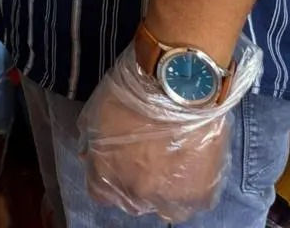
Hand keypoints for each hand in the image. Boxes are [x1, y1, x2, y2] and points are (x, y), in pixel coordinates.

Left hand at [78, 45, 232, 220]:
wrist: (178, 83)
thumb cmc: (132, 91)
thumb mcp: (97, 112)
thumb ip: (91, 141)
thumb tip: (88, 156)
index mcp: (106, 176)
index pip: (100, 192)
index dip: (109, 175)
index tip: (119, 161)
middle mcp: (135, 194)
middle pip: (133, 199)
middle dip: (137, 181)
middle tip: (149, 154)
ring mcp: (169, 198)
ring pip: (165, 205)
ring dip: (166, 188)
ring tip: (173, 159)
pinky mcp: (200, 194)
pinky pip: (194, 199)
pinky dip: (192, 184)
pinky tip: (192, 161)